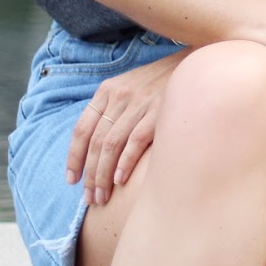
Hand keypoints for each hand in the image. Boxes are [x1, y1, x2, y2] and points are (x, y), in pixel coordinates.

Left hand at [66, 49, 187, 205]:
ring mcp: (140, 102)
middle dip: (90, 174)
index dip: (74, 158)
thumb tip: (94, 147)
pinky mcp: (159, 110)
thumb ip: (111, 109)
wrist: (194, 67)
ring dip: (103, 175)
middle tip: (90, 198)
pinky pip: (135, 141)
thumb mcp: (129, 87)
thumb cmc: (159, 83)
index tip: (72, 180)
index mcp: (107, 90)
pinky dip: (125, 162)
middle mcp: (120, 95)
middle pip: (96, 142)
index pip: (82, 129)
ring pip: (111, 145)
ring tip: (102, 196)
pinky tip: (120, 180)